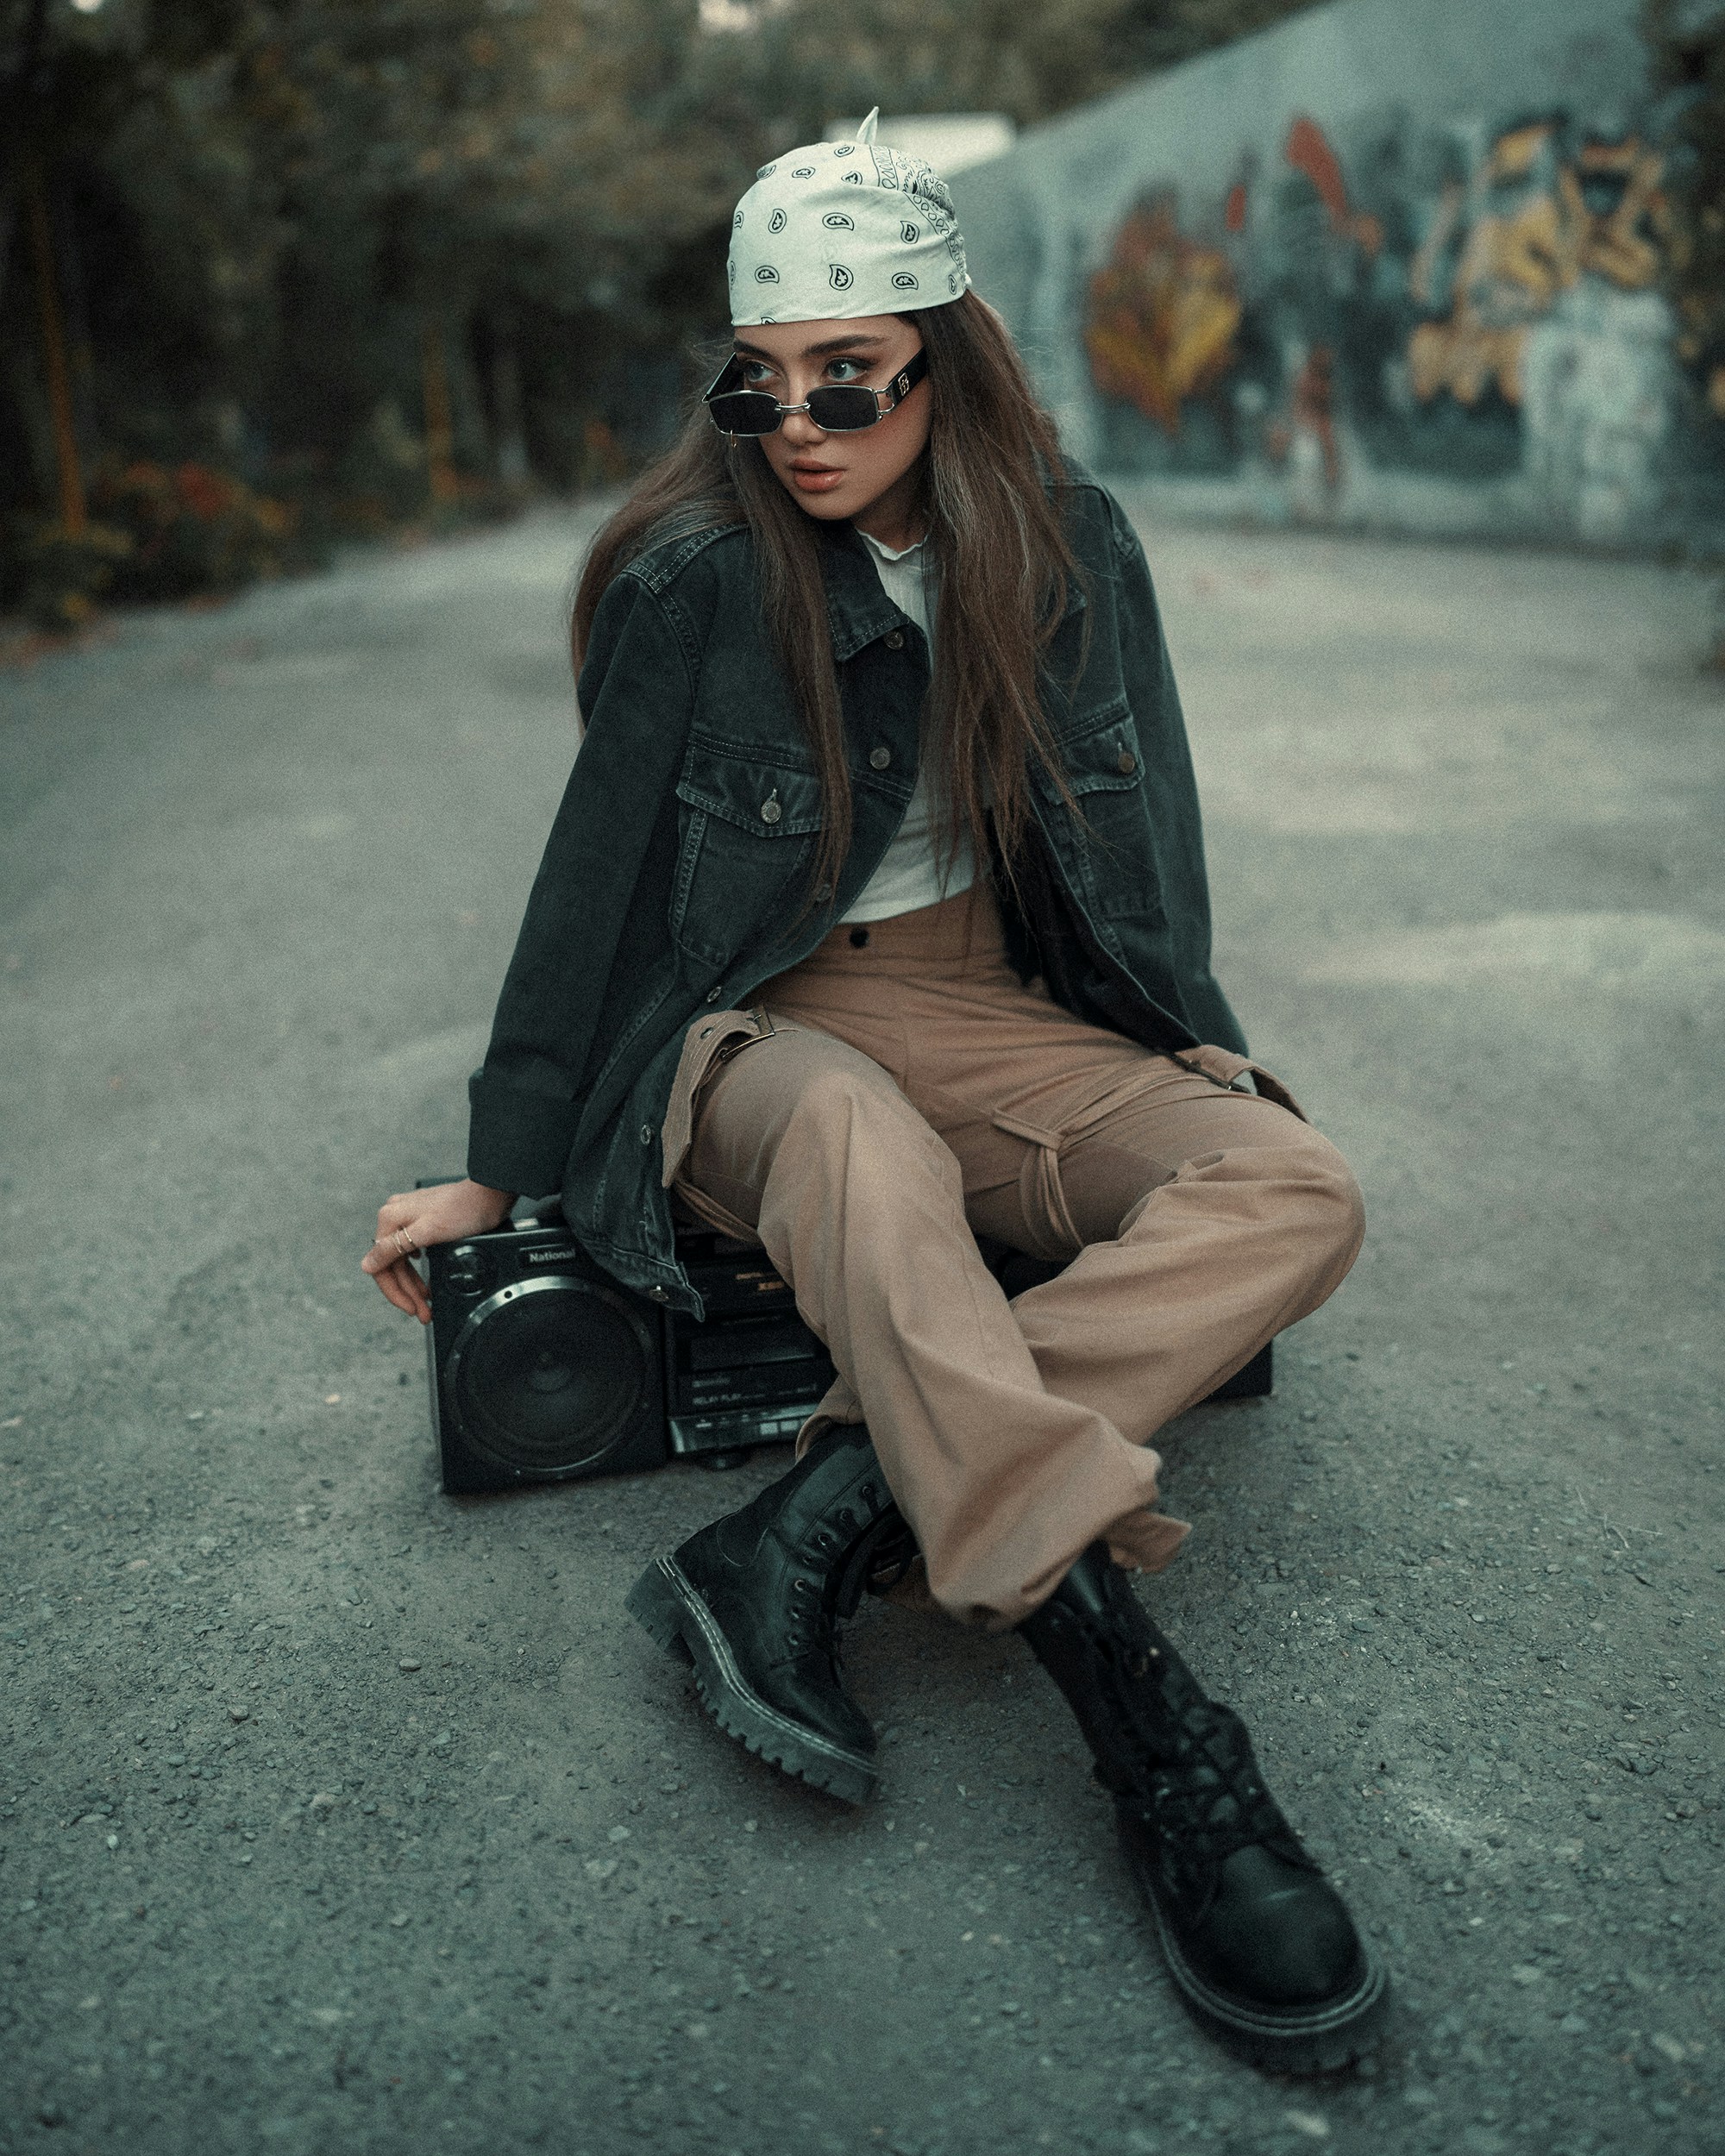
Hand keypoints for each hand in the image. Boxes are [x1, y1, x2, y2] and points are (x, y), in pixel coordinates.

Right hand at [362, 1179, 515, 1322]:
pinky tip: (425, 1280)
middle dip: (408, 1292)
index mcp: (390, 1219)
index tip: (410, 1308)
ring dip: (414, 1284)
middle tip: (422, 1313)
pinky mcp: (422, 1220)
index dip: (394, 1291)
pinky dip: (420, 1269)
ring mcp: (408, 1218)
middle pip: (394, 1265)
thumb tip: (367, 1265)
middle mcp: (394, 1216)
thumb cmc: (462, 1211)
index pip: (382, 1265)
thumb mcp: (427, 1232)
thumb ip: (395, 1248)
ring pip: (404, 1260)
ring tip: (426, 1303)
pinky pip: (413, 1251)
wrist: (488, 1195)